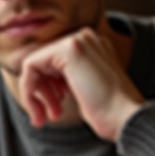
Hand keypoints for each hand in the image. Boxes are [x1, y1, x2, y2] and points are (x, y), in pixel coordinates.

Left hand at [19, 27, 143, 140]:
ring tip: (47, 116)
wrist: (126, 118)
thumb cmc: (109, 113)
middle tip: (49, 115)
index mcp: (92, 46)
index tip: (53, 110)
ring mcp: (78, 40)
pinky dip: (28, 90)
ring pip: (35, 63)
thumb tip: (39, 82)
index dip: (49, 88)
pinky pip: (30, 66)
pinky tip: (38, 110)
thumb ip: (66, 79)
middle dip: (42, 91)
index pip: (53, 62)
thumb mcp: (84, 90)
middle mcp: (86, 37)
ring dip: (35, 94)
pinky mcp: (68, 49)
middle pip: (43, 61)